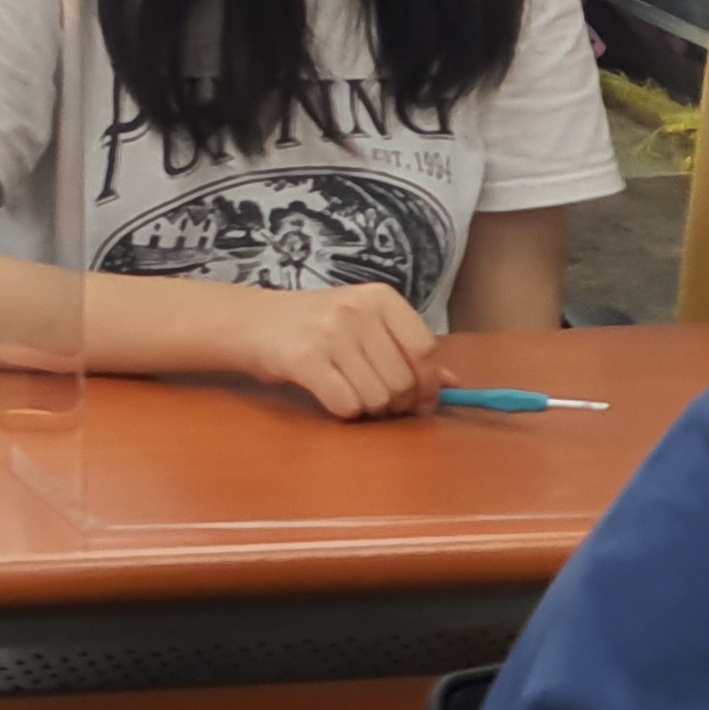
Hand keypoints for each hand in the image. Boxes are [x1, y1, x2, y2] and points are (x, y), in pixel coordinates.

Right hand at [234, 282, 440, 419]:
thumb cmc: (317, 325)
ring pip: (377, 397)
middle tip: (380, 403)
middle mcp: (357, 310)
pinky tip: (332, 396)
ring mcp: (329, 332)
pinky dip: (344, 412)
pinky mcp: (304, 358)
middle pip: (403, 380)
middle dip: (397, 404)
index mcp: (380, 297)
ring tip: (353, 395)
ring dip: (370, 410)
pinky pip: (346, 404)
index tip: (421, 402)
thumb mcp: (365, 325)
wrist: (253, 321)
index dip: (429, 385)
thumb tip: (455, 385)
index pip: (425, 349)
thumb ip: (408, 350)